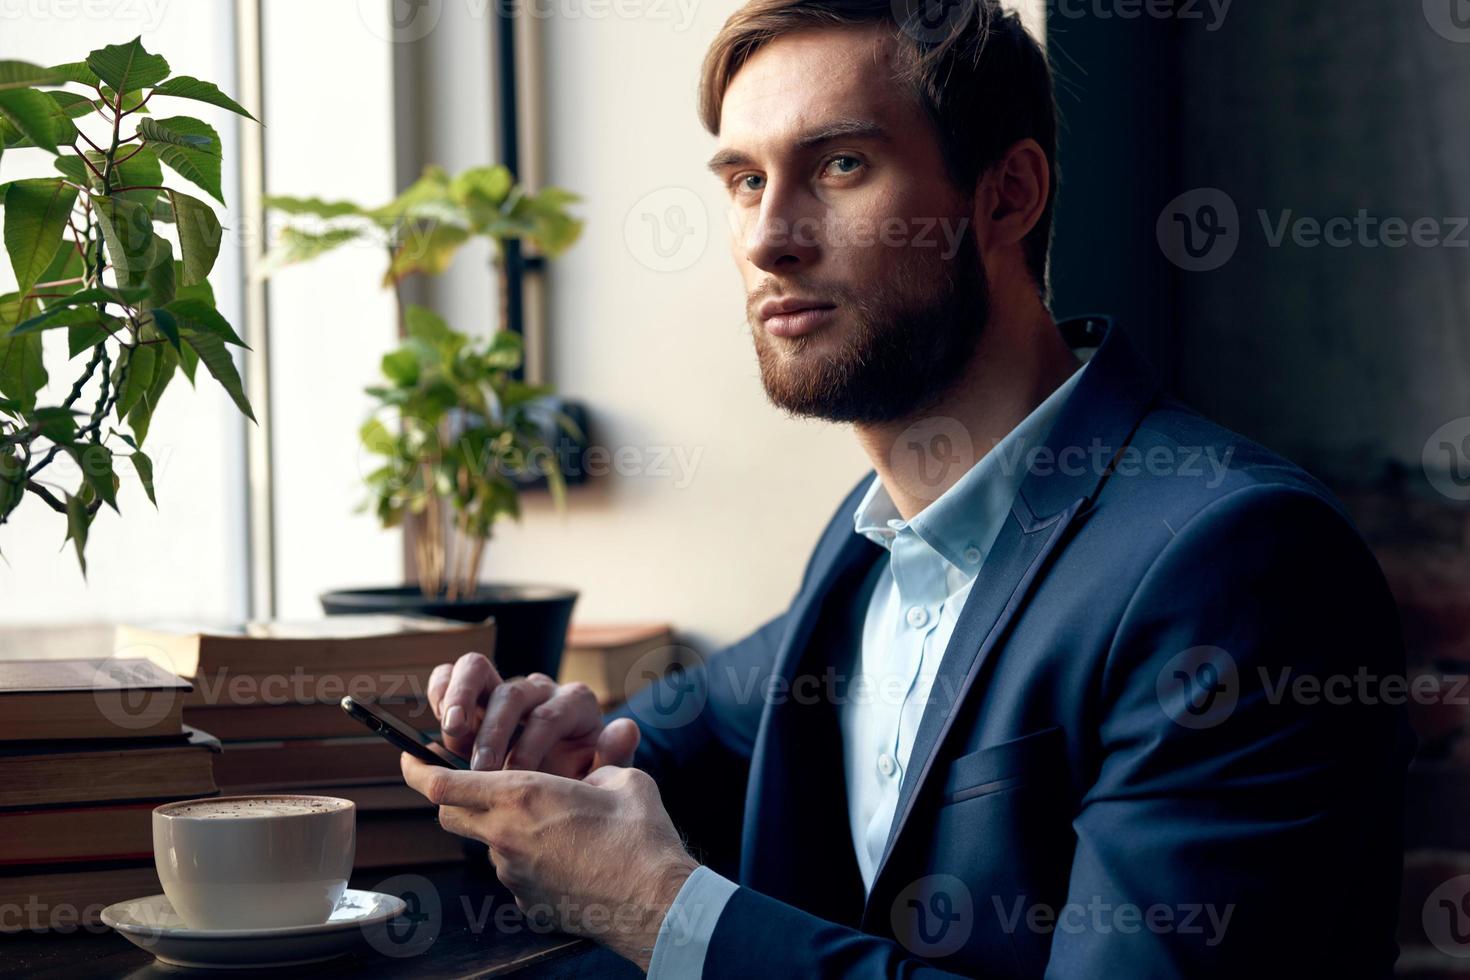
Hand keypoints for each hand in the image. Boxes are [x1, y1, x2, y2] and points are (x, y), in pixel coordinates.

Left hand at [401, 753, 697, 968]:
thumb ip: (595, 768)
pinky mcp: (527, 902)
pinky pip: (515, 872)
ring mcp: (513, 874)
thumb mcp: (621, 780)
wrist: (655, 901)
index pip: (443, 784)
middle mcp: (506, 836)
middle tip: (476, 784)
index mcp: (522, 796)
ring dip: (504, 829)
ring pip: (488, 843)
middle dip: (454, 797)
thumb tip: (594, 772)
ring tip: (554, 825)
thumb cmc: (640, 836)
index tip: (409, 758)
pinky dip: (530, 859)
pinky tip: (568, 858)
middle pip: (450, 814)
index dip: (418, 769)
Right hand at [427, 651, 639, 776]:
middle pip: (512, 693)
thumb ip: (615, 756)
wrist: (560, 782)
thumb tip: (626, 728)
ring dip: (459, 700)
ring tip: (450, 734)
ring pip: (476, 670)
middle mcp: (539, 690)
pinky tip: (434, 721)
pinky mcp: (474, 694)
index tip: (518, 775)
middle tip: (481, 766)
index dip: (532, 743)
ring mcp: (504, 688)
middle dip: (494, 730)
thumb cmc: (581, 779)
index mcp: (574, 705)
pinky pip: (451, 676)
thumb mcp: (605, 775)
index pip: (551, 714)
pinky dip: (440, 691)